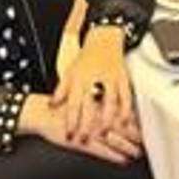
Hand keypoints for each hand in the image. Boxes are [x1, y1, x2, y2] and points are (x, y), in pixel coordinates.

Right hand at [20, 95, 141, 164]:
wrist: (41, 113)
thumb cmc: (62, 109)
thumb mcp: (83, 102)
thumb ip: (99, 106)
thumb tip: (116, 111)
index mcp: (97, 106)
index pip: (121, 114)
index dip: (135, 123)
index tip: (144, 128)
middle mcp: (96, 118)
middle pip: (121, 128)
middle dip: (135, 136)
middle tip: (146, 142)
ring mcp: (89, 131)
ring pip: (114, 140)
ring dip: (128, 147)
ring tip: (137, 153)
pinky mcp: (81, 142)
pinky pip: (101, 151)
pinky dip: (113, 156)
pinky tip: (122, 160)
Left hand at [51, 24, 135, 145]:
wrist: (105, 38)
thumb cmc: (86, 57)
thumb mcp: (69, 72)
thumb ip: (61, 90)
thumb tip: (52, 105)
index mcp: (79, 78)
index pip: (73, 103)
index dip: (71, 120)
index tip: (69, 134)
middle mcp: (95, 79)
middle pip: (90, 106)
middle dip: (87, 125)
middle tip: (84, 139)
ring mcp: (111, 78)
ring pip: (110, 102)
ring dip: (107, 120)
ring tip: (104, 134)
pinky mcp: (123, 77)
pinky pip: (126, 96)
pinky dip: (126, 110)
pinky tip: (124, 122)